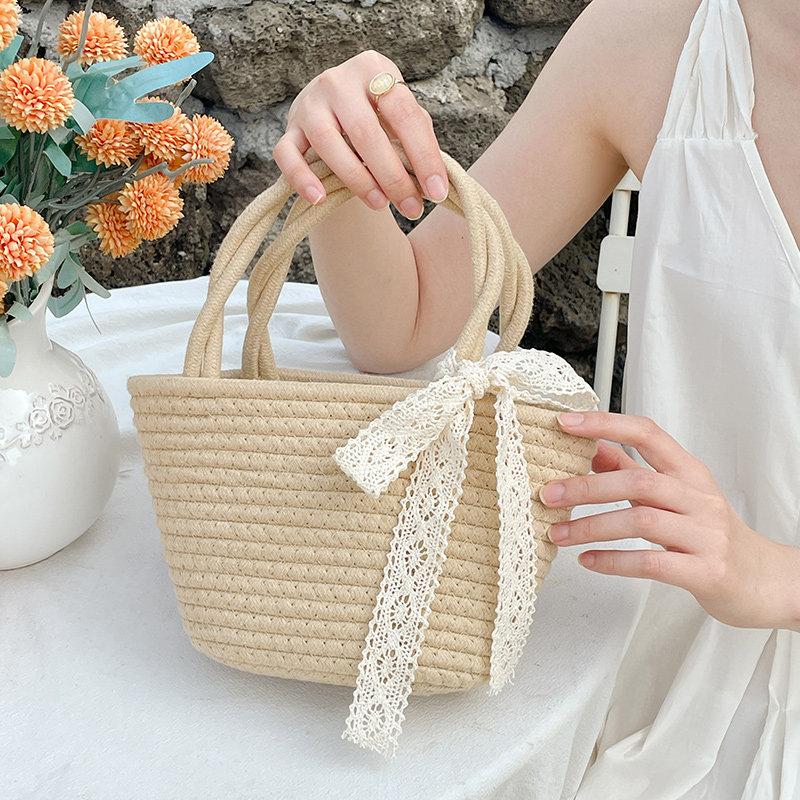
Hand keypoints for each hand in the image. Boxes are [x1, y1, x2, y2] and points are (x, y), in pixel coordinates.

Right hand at [273, 50, 448, 218]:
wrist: (336, 111)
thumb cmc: (377, 117)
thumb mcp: (401, 117)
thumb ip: (418, 138)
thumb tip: (436, 182)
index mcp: (374, 69)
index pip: (403, 113)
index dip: (423, 156)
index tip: (437, 191)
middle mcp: (338, 81)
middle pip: (365, 131)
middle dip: (392, 176)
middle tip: (410, 207)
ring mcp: (309, 104)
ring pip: (327, 143)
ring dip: (356, 179)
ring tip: (379, 204)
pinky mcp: (289, 129)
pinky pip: (287, 155)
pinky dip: (301, 178)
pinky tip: (320, 198)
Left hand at [540, 411, 799, 630]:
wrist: (766, 581)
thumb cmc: (711, 533)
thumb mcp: (677, 494)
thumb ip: (633, 471)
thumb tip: (590, 447)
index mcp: (690, 472)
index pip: (647, 433)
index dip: (605, 424)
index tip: (566, 423)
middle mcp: (699, 497)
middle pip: (637, 481)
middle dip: (586, 487)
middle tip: (548, 495)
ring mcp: (705, 534)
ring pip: (641, 520)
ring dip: (592, 527)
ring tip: (558, 534)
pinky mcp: (706, 571)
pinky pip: (652, 563)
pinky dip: (614, 562)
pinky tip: (588, 562)